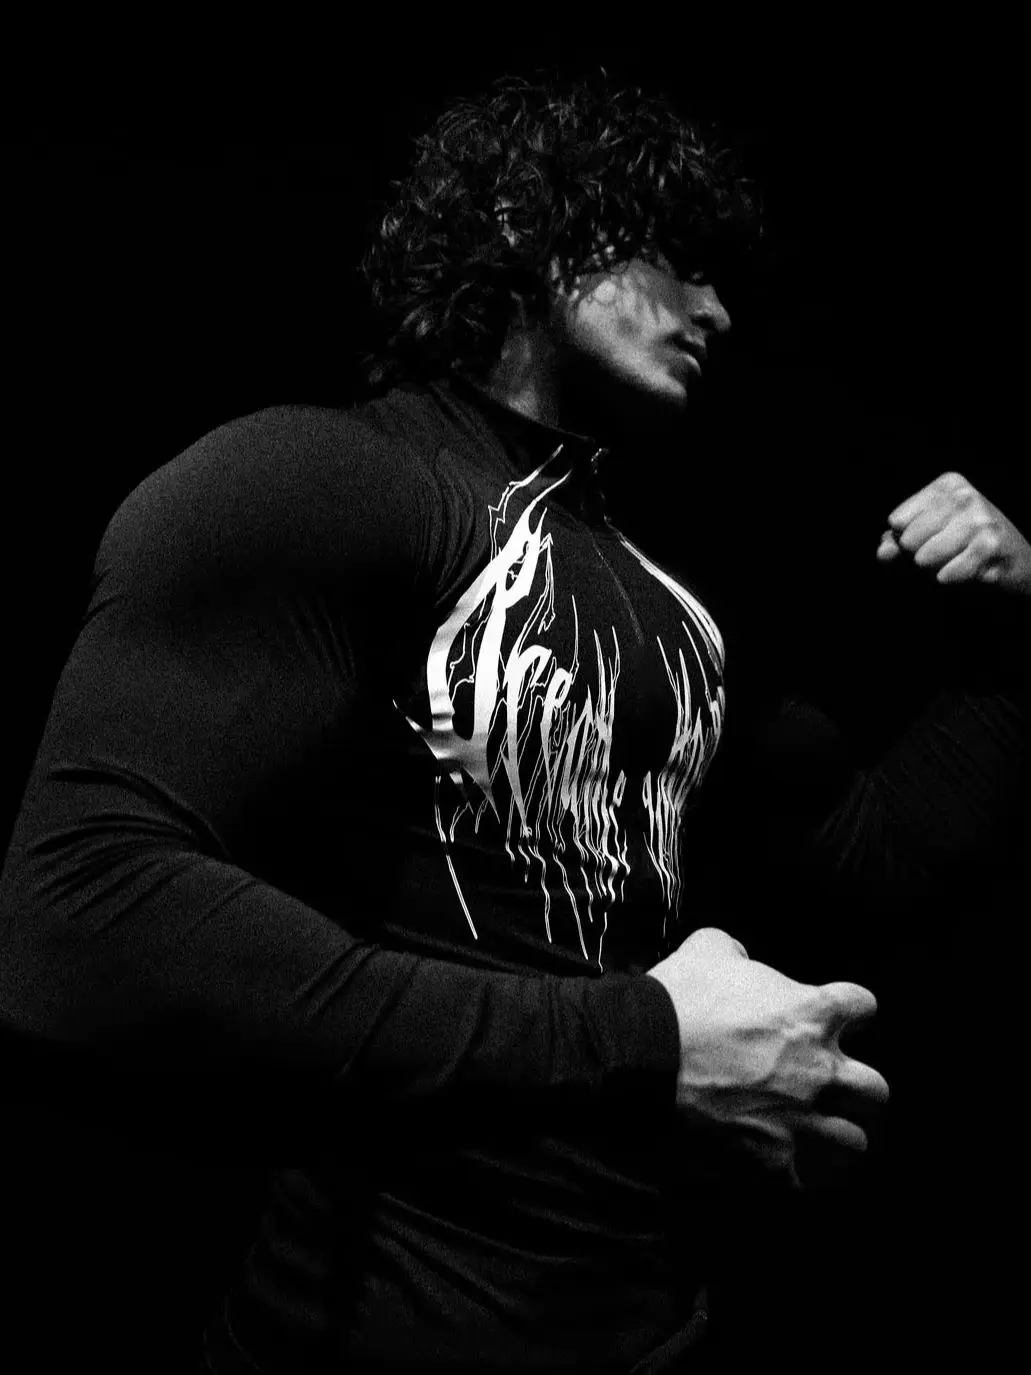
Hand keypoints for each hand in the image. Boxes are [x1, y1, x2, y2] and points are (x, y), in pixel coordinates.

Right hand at [647, 928, 888, 1189]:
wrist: (641, 1056)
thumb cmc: (677, 1000)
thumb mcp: (708, 949)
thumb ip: (737, 952)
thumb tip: (739, 959)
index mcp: (811, 1014)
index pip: (863, 1006)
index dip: (849, 1010)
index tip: (832, 1017)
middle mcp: (818, 1070)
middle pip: (875, 1089)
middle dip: (856, 1087)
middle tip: (828, 1084)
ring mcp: (799, 1119)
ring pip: (853, 1141)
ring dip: (835, 1134)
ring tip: (815, 1133)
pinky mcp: (772, 1160)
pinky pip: (803, 1180)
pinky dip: (793, 1172)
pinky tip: (780, 1165)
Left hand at [877, 471, 1030, 594]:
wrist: (1019, 565)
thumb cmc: (965, 550)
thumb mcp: (927, 540)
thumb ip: (896, 545)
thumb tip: (883, 552)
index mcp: (946, 486)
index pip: (896, 522)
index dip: (905, 542)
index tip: (932, 541)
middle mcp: (963, 495)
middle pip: (907, 541)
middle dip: (919, 558)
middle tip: (948, 556)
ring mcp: (979, 518)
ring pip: (923, 558)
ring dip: (934, 571)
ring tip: (956, 563)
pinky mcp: (990, 544)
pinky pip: (945, 574)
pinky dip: (950, 580)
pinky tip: (970, 572)